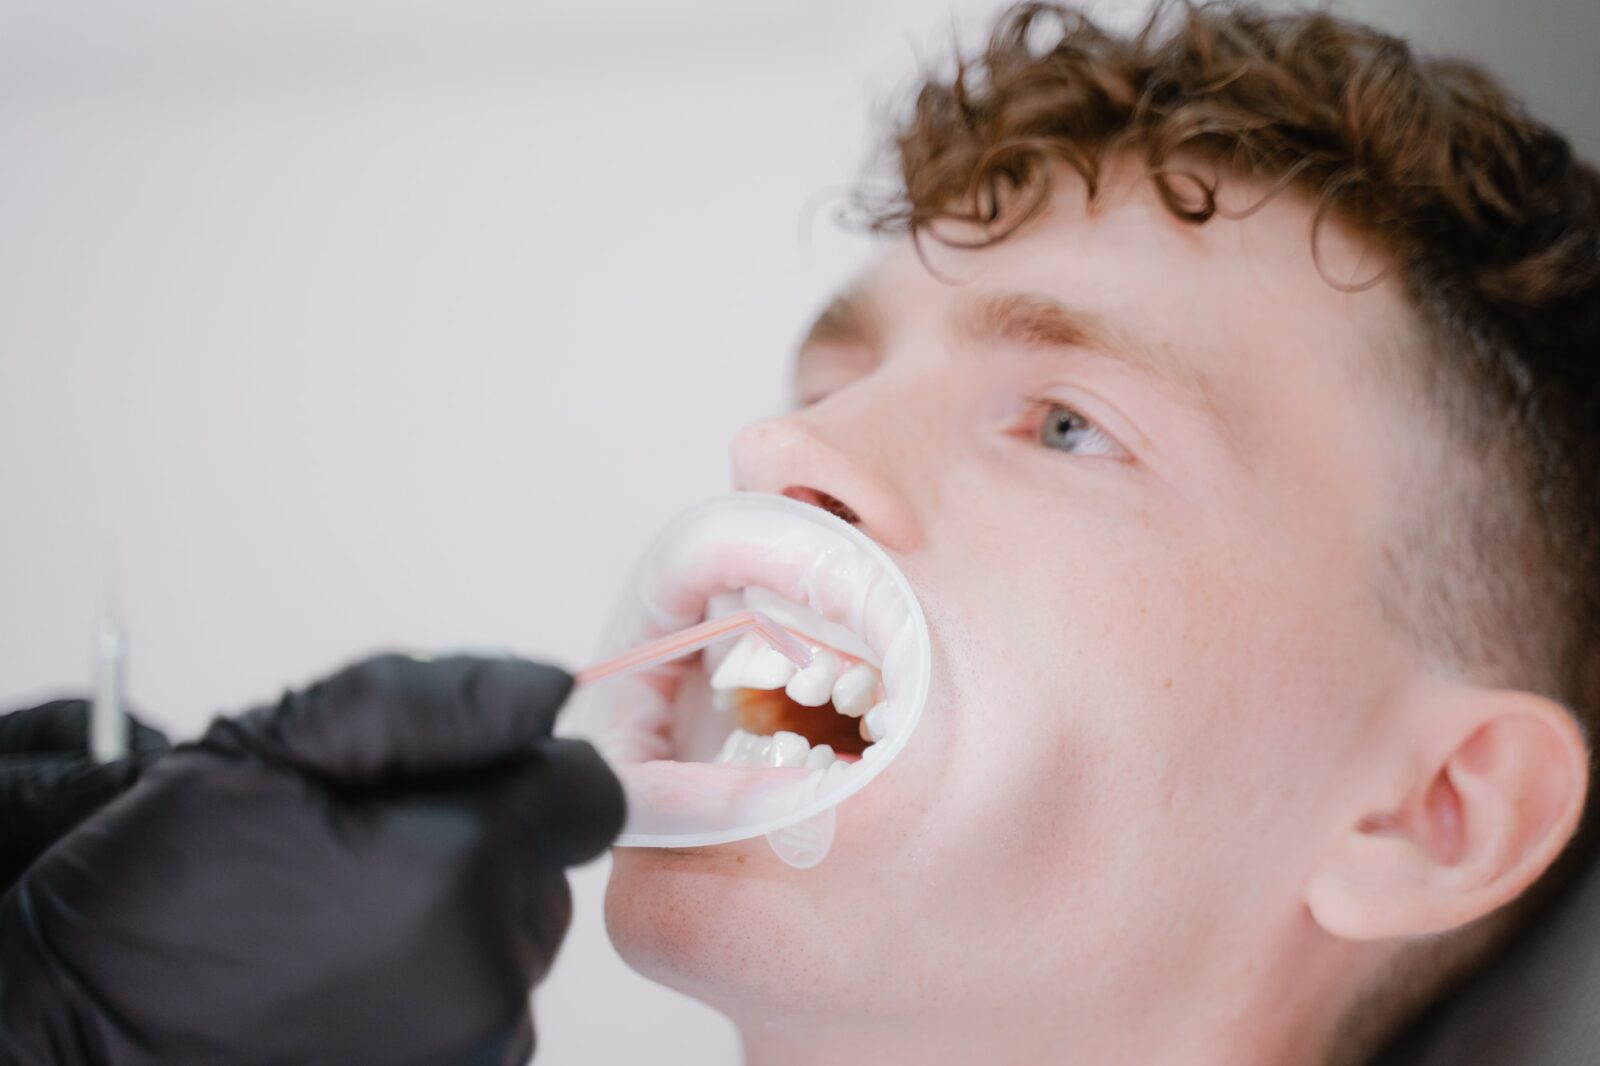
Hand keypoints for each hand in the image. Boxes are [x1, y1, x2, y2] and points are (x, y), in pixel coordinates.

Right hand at [0, 654, 624, 1065]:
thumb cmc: (154, 907)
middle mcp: (484, 975)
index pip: (583, 788)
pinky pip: (486, 999)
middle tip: (360, 846)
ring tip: (342, 915)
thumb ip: (427, 704)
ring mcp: (475, 1045)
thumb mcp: (270, 752)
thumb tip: (547, 686)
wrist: (76, 1041)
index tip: (443, 775)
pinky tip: (349, 971)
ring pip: (516, 933)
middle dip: (479, 835)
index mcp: (454, 874)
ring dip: (459, 911)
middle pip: (548, 863)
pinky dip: (442, 977)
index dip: (514, 765)